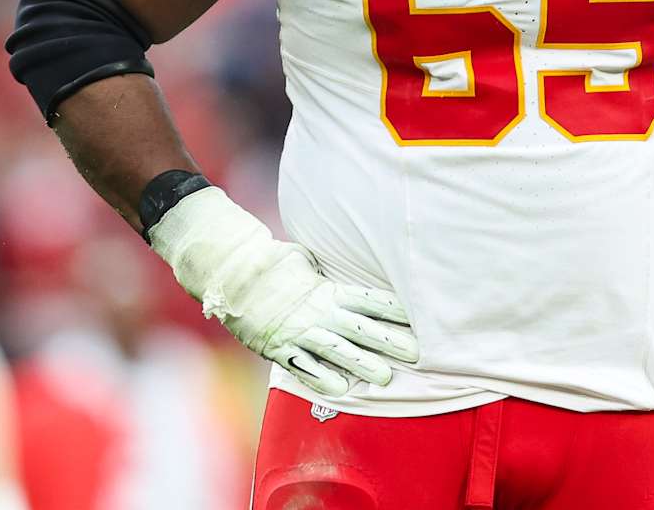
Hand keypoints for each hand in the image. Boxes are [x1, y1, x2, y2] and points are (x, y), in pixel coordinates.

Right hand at [148, 187, 419, 396]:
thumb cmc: (273, 265)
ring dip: (362, 364)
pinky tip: (340, 391)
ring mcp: (299, 331)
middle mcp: (319, 311)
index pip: (369, 300)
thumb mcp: (306, 262)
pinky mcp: (279, 348)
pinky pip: (303, 366)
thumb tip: (344, 276)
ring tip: (385, 378)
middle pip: (361, 328)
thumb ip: (328, 276)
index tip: (420, 318)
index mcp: (328, 290)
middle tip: (416, 354)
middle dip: (389, 341)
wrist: (233, 273)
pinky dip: (321, 378)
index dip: (394, 311)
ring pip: (337, 350)